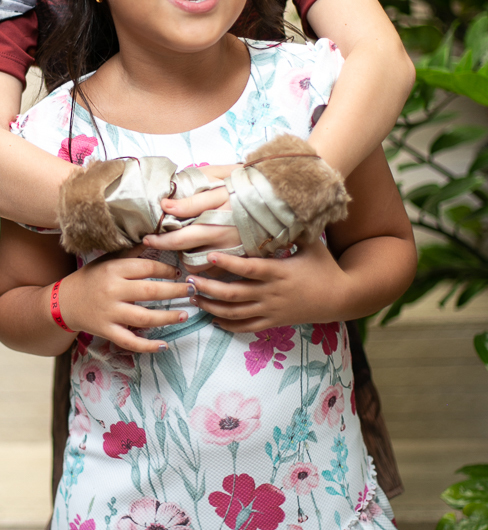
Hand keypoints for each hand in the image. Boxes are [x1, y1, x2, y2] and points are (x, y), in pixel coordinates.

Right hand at [59, 250, 188, 353]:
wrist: (63, 302)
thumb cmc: (90, 278)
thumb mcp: (107, 260)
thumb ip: (131, 253)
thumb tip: (156, 238)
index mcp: (114, 270)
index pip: (146, 268)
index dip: (166, 270)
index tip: (179, 272)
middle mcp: (112, 291)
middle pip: (150, 292)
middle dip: (175, 291)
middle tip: (193, 289)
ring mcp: (109, 313)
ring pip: (144, 318)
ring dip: (167, 317)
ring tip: (184, 314)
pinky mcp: (106, 331)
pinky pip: (130, 342)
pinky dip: (148, 346)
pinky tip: (164, 345)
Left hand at [142, 165, 241, 267]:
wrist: (278, 196)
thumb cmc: (244, 187)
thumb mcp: (217, 187)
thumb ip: (191, 200)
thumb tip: (165, 206)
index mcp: (214, 226)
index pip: (179, 240)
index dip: (160, 241)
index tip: (147, 239)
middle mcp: (223, 244)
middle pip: (189, 258)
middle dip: (171, 253)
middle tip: (158, 245)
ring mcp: (234, 254)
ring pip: (204, 267)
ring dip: (190, 260)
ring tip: (183, 248)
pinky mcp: (244, 258)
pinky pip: (220, 270)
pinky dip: (208, 264)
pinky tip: (203, 253)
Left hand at [186, 239, 350, 330]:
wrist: (340, 298)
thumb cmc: (324, 267)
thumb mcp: (311, 244)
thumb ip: (293, 228)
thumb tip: (280, 203)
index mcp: (280, 272)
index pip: (250, 268)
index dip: (229, 262)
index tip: (209, 254)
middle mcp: (272, 293)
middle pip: (235, 294)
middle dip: (209, 288)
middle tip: (188, 280)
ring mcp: (272, 310)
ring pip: (236, 313)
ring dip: (212, 306)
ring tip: (194, 297)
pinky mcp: (273, 322)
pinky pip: (246, 327)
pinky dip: (228, 324)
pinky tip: (212, 318)